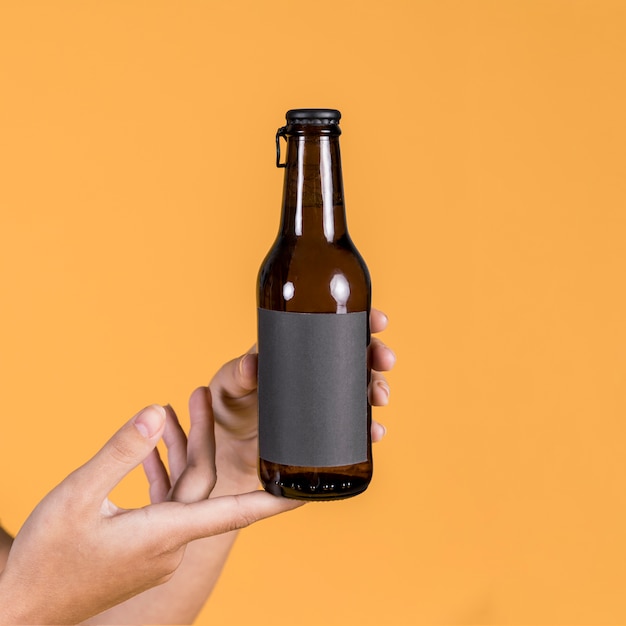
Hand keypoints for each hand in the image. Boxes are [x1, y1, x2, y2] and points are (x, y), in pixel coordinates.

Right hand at [0, 404, 300, 624]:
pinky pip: (167, 505)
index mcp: (165, 533)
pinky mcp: (145, 551)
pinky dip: (164, 475)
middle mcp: (172, 544)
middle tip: (199, 394)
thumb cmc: (47, 558)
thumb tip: (156, 415)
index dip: (275, 500)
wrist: (21, 609)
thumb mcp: (78, 496)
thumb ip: (121, 452)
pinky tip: (151, 452)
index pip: (236, 511)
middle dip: (205, 437)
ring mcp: (159, 550)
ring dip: (182, 452)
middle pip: (202, 482)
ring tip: (173, 412)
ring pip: (184, 491)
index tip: (306, 489)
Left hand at [207, 308, 395, 491]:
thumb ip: (237, 373)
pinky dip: (369, 429)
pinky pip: (355, 428)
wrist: (225, 450)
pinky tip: (374, 433)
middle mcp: (316, 374)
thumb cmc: (226, 406)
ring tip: (379, 399)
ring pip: (362, 390)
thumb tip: (251, 364)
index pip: (334, 328)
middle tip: (383, 362)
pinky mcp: (324, 433)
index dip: (361, 321)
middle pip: (357, 357)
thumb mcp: (228, 384)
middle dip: (377, 356)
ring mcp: (322, 403)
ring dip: (378, 390)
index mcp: (296, 350)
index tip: (378, 321)